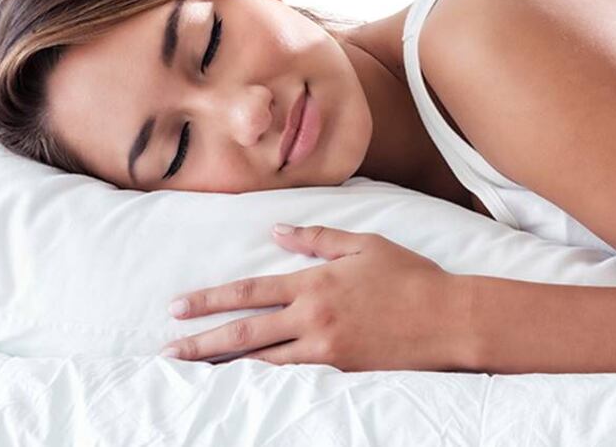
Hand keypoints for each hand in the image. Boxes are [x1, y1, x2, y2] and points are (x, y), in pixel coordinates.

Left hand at [160, 224, 465, 371]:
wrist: (447, 318)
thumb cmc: (409, 276)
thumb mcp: (364, 245)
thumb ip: (317, 239)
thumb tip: (275, 232)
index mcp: (315, 282)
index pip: (250, 292)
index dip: (210, 300)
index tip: (178, 307)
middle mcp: (313, 317)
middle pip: (246, 331)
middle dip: (203, 340)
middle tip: (169, 349)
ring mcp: (325, 349)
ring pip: (263, 360)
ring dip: (225, 364)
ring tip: (194, 369)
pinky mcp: (341, 371)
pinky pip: (293, 377)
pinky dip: (264, 380)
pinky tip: (245, 383)